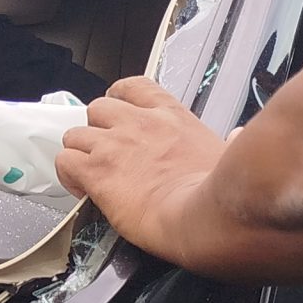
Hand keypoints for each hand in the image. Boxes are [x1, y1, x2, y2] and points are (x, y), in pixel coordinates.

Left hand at [55, 76, 225, 254]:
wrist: (208, 215)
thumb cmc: (225, 192)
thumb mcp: (232, 154)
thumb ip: (229, 141)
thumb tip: (237, 136)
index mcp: (171, 117)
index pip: (134, 87)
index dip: (119, 98)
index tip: (117, 113)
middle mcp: (139, 124)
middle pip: (97, 109)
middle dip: (97, 129)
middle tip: (105, 152)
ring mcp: (113, 146)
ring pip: (74, 135)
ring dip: (79, 153)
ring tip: (90, 173)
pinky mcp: (96, 172)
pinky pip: (65, 162)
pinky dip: (68, 175)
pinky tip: (81, 188)